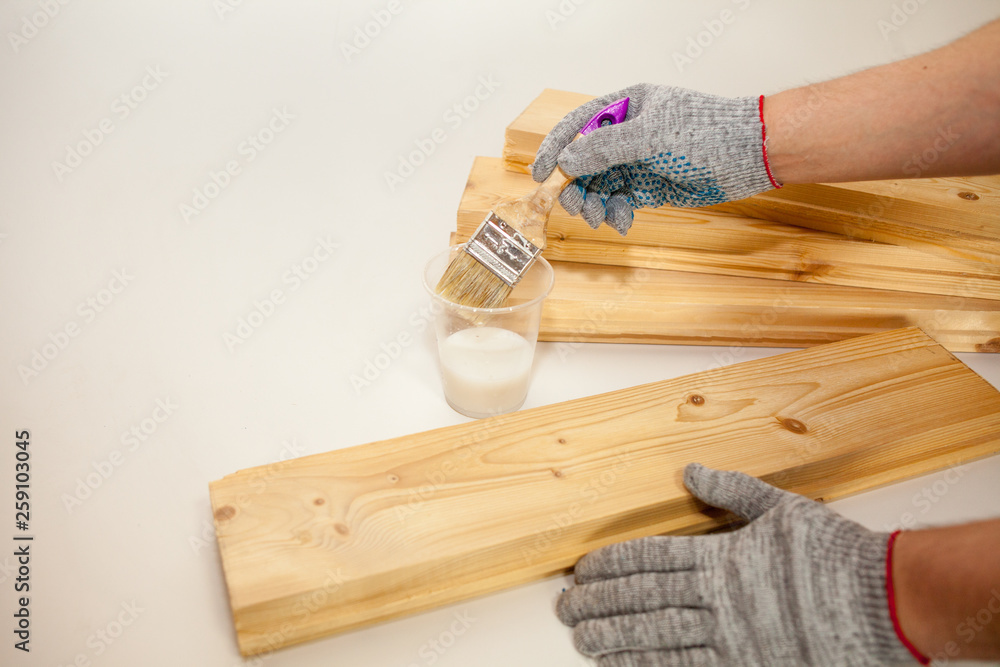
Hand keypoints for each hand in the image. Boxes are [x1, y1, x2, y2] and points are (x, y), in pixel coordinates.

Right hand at [531, 84, 778, 234]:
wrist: (748, 156)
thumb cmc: (706, 132)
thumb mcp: (651, 136)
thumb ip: (606, 147)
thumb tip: (567, 160)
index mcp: (624, 108)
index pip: (576, 126)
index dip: (554, 149)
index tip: (539, 175)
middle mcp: (626, 135)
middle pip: (583, 162)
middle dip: (576, 186)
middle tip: (576, 207)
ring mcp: (636, 162)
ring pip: (598, 186)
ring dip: (593, 204)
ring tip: (601, 218)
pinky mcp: (648, 188)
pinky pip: (618, 202)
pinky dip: (614, 214)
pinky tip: (621, 221)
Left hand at [556, 463, 914, 665]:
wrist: (883, 602)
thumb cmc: (834, 554)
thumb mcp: (781, 507)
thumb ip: (730, 490)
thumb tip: (691, 470)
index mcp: (721, 557)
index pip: (648, 559)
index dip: (609, 566)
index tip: (581, 571)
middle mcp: (718, 599)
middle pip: (642, 600)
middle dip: (599, 604)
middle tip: (566, 608)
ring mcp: (731, 637)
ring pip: (657, 638)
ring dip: (615, 639)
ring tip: (583, 640)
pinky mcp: (747, 665)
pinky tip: (626, 666)